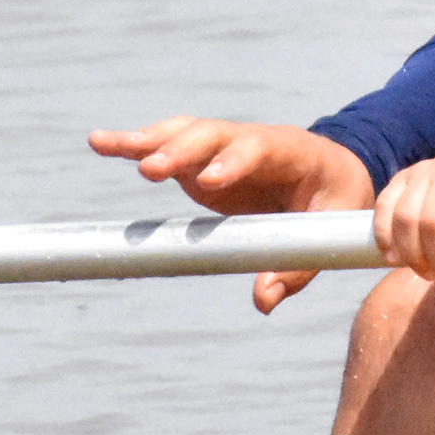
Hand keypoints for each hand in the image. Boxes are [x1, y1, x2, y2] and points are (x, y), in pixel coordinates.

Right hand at [85, 117, 374, 314]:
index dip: (233, 162)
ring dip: (149, 141)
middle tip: (151, 170)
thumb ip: (298, 266)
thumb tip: (262, 299)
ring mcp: (221, 148)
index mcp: (289, 151)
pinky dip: (133, 143)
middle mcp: (249, 140)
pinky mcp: (200, 161)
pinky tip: (99, 142)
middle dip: (182, 151)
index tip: (209, 181)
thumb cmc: (335, 198)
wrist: (332, 169)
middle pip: (212, 136)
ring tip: (109, 146)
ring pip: (183, 135)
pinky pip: (166, 146)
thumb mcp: (331, 227)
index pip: (258, 149)